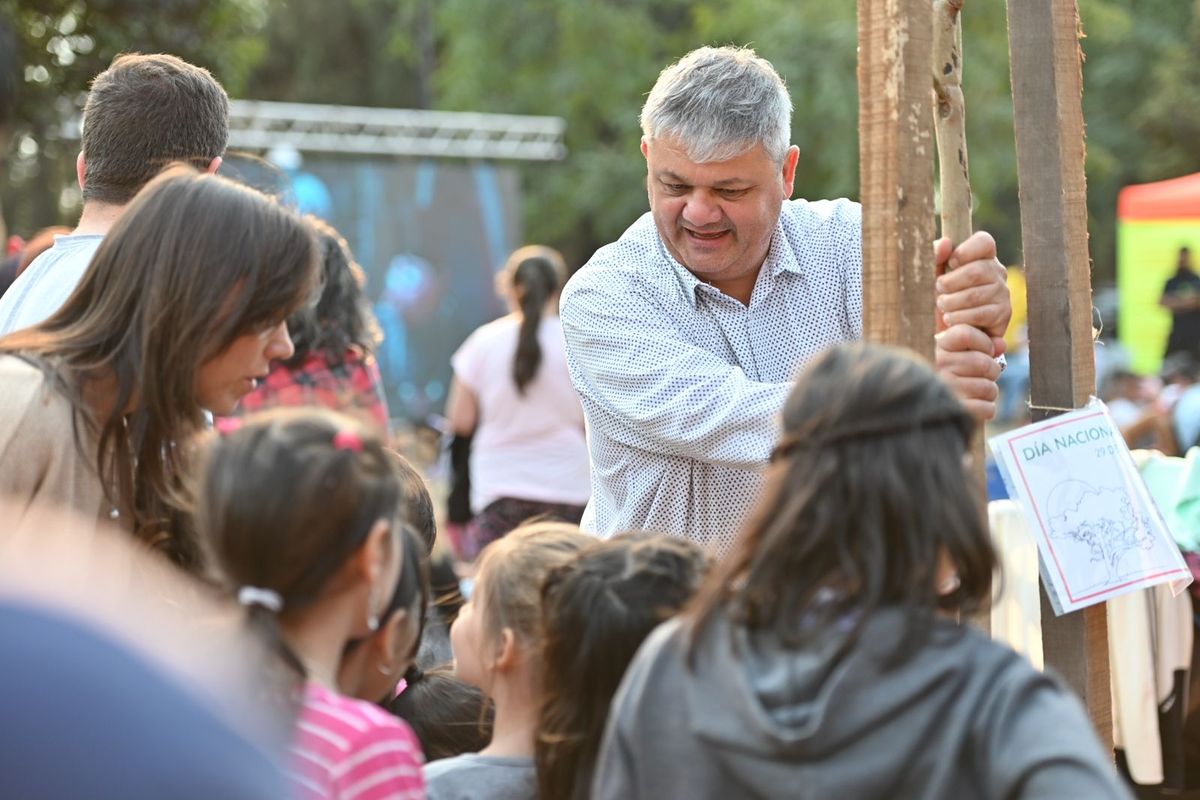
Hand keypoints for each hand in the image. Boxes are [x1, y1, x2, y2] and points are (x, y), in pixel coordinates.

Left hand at [935, 231, 1011, 355]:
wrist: (944, 331)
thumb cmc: (939, 297)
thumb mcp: (931, 274)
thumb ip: (934, 256)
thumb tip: (945, 242)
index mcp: (982, 256)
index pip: (984, 242)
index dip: (966, 250)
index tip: (951, 263)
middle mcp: (997, 272)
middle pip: (977, 271)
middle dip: (950, 284)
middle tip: (939, 292)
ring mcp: (1003, 292)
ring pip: (975, 295)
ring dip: (951, 303)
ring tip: (943, 307)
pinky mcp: (1003, 314)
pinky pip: (979, 314)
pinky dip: (959, 318)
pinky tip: (951, 320)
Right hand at [936, 323, 1001, 420]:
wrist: (926, 404)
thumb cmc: (951, 371)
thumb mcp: (963, 349)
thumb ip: (983, 342)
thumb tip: (1001, 344)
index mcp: (939, 346)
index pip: (965, 334)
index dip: (984, 342)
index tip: (985, 350)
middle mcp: (938, 365)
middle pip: (984, 363)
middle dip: (992, 370)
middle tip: (983, 375)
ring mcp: (944, 389)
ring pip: (988, 388)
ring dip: (989, 391)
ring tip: (977, 391)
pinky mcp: (954, 411)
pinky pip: (987, 409)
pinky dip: (986, 409)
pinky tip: (974, 405)